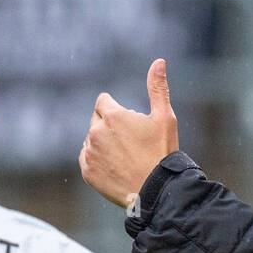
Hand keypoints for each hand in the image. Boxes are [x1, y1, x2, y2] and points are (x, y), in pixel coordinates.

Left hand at [79, 58, 178, 209]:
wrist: (156, 191)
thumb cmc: (163, 153)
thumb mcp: (165, 118)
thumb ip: (157, 88)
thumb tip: (159, 61)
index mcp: (113, 116)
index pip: (103, 101)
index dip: (117, 110)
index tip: (129, 124)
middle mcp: (96, 132)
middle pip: (96, 120)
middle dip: (109, 126)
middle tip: (130, 143)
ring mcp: (89, 153)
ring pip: (91, 140)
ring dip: (103, 143)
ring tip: (124, 157)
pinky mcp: (87, 171)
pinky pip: (87, 159)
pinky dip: (97, 161)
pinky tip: (115, 168)